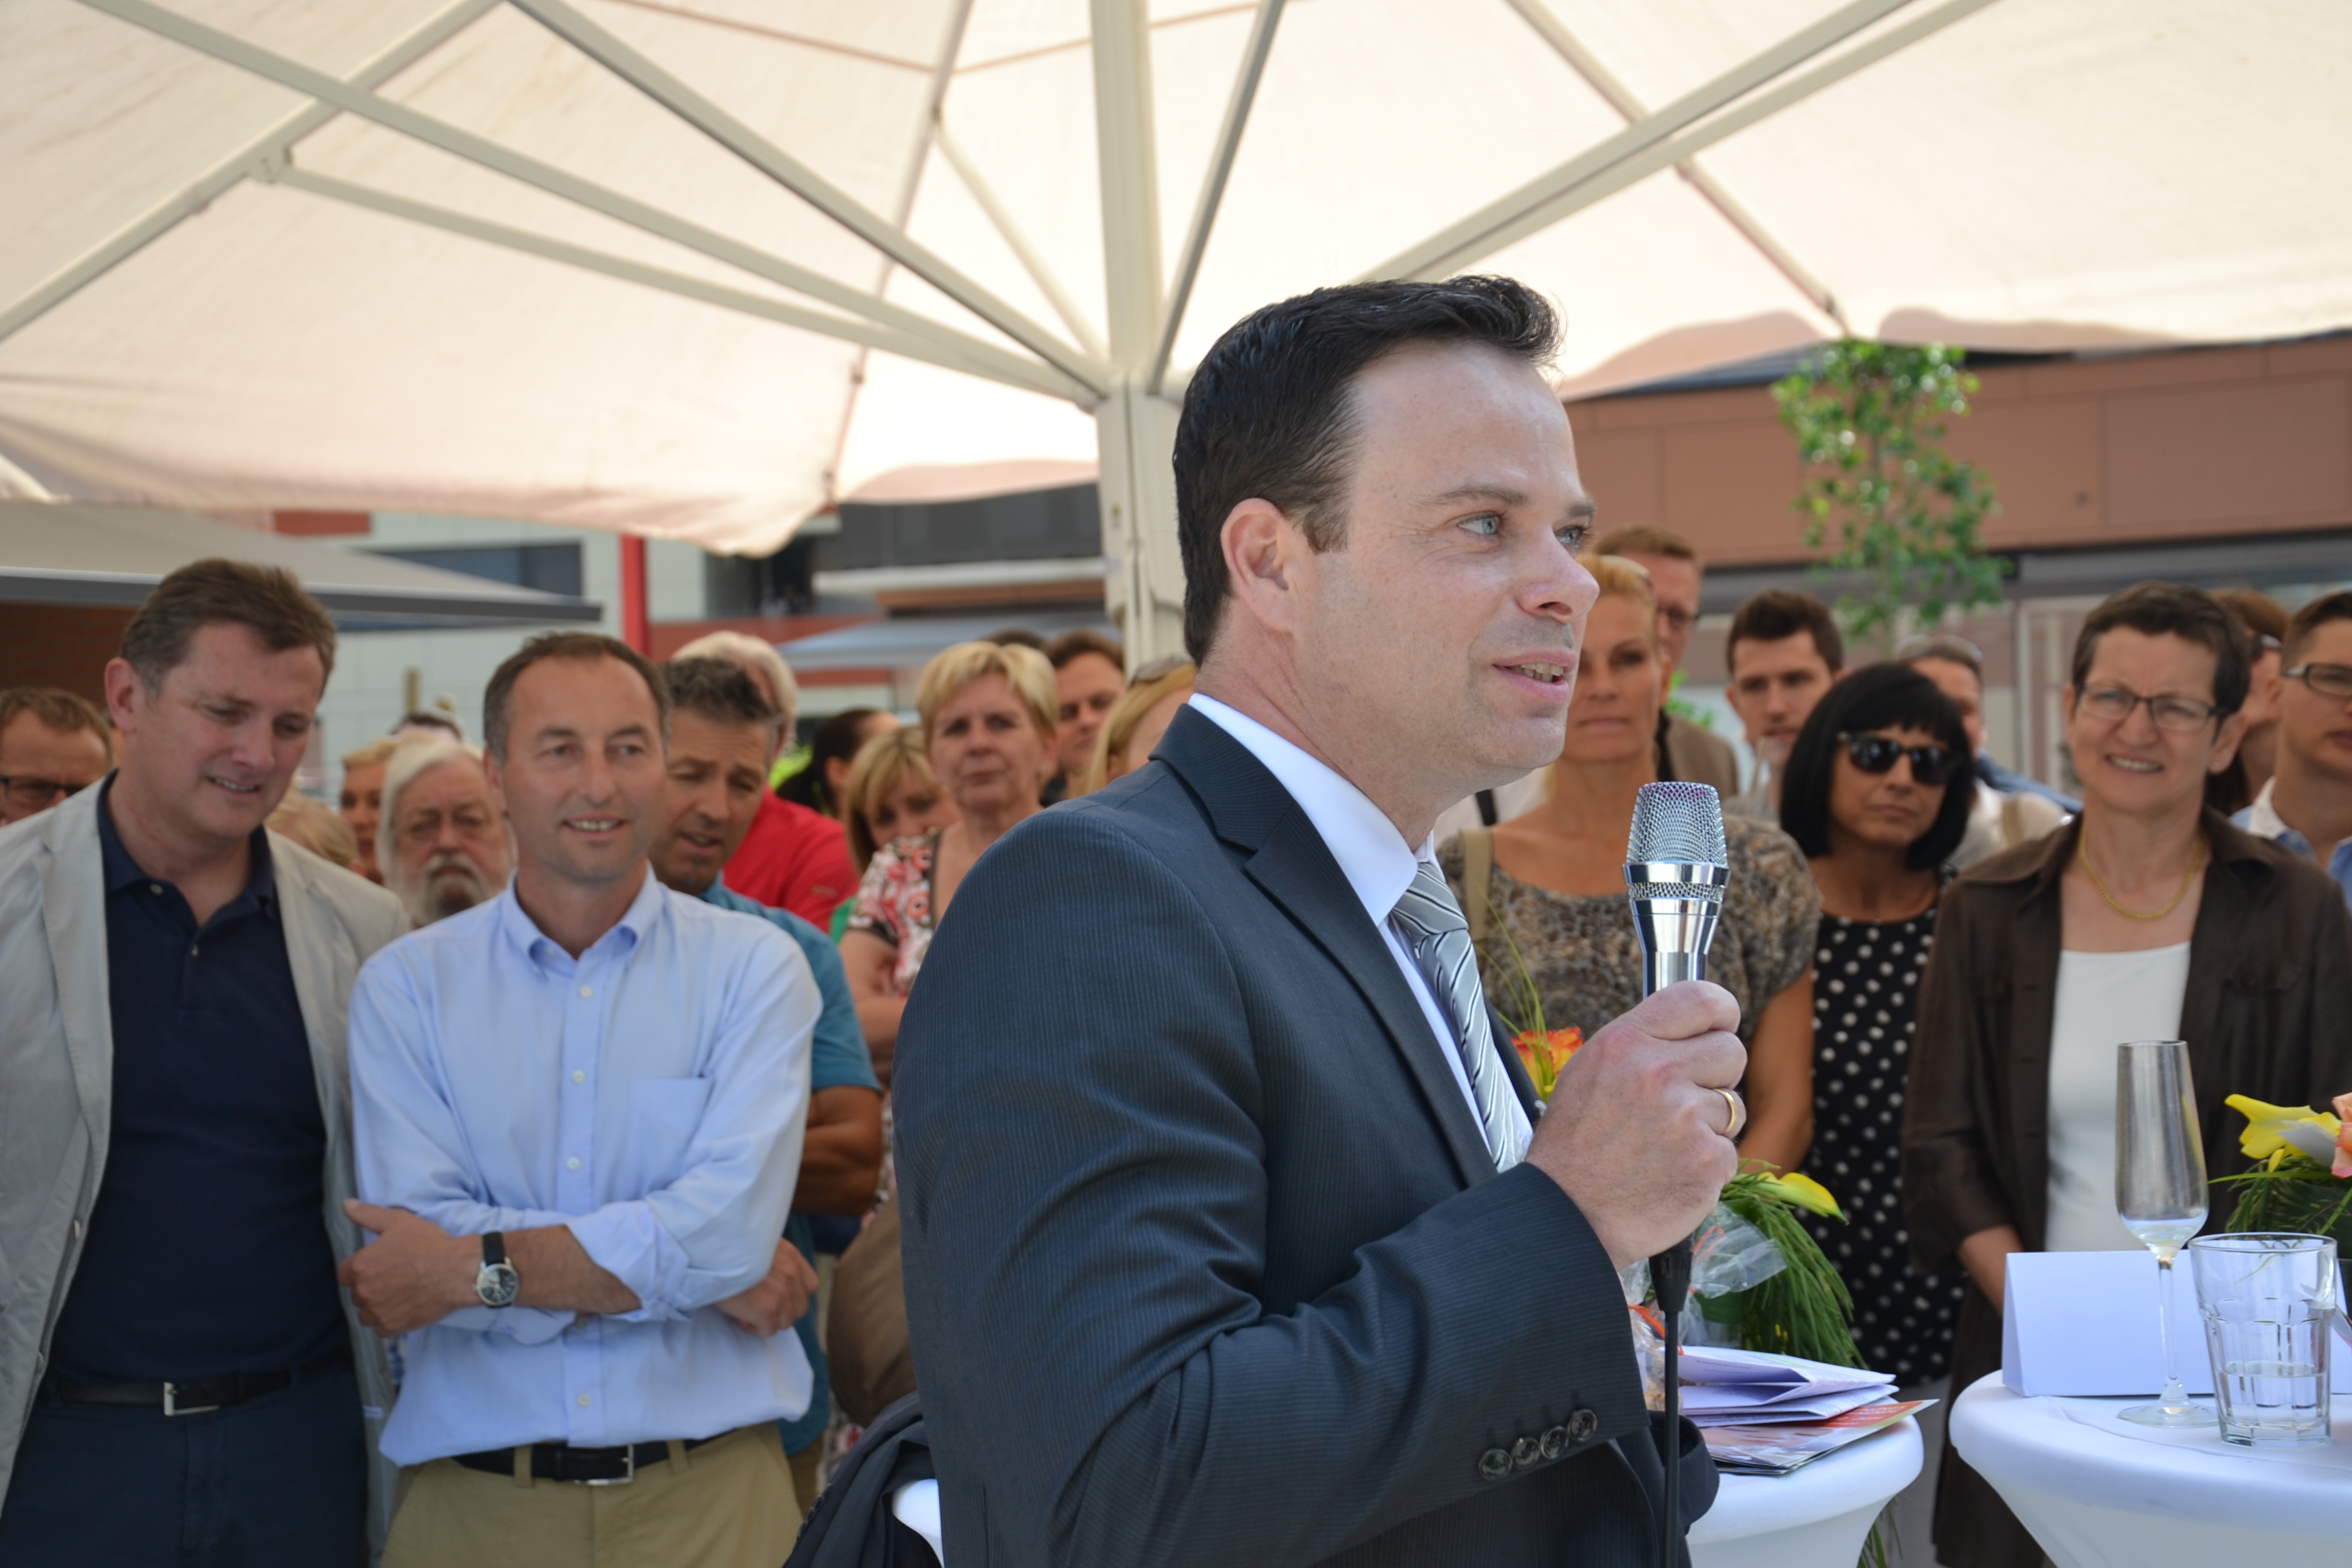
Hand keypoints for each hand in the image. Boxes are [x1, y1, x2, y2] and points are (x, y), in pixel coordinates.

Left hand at [338, 1200, 477, 1336]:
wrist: (458, 1271)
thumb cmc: (429, 1244)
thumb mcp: (398, 1221)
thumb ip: (368, 1214)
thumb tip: (346, 1205)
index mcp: (360, 1266)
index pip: (345, 1274)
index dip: (361, 1269)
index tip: (378, 1266)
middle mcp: (364, 1292)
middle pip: (356, 1295)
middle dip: (370, 1287)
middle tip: (393, 1279)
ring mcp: (377, 1312)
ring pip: (366, 1314)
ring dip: (377, 1307)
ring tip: (398, 1296)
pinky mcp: (392, 1327)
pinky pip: (381, 1329)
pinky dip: (389, 1320)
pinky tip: (404, 1308)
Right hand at [715, 1240, 819, 1337]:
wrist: (708, 1254)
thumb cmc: (725, 1250)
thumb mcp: (757, 1245)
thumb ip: (773, 1261)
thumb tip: (774, 1285)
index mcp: (790, 1255)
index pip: (811, 1286)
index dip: (793, 1296)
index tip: (774, 1297)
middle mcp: (791, 1273)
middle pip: (799, 1309)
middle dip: (779, 1311)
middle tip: (756, 1305)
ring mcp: (782, 1292)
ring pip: (785, 1322)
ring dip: (766, 1320)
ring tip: (745, 1308)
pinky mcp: (768, 1309)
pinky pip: (768, 1330)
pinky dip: (752, 1327)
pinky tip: (739, 1314)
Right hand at [1526, 980, 1746, 1267]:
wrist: (1566, 1215)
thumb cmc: (1575, 1144)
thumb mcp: (1590, 1071)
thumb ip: (1642, 1043)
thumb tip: (1695, 1026)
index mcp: (1626, 1043)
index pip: (1702, 998)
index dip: (1722, 1012)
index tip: (1721, 1026)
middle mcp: (1659, 1073)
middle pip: (1732, 1051)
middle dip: (1716, 1075)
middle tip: (1682, 1100)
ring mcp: (1687, 1118)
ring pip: (1733, 1106)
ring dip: (1709, 1125)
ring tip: (1664, 1144)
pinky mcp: (1708, 1161)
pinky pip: (1728, 1151)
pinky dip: (1706, 1164)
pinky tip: (1670, 1172)